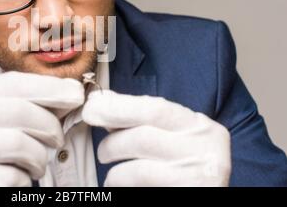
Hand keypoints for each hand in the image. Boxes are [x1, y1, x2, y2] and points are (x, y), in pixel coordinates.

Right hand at [0, 71, 84, 186]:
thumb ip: (30, 103)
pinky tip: (15, 178)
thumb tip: (72, 90)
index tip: (76, 94)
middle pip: (21, 112)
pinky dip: (24, 179)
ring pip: (21, 144)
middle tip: (57, 139)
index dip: (50, 87)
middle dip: (50, 126)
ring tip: (34, 165)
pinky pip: (14, 176)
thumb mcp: (1, 118)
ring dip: (39, 158)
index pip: (13, 83)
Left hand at [82, 90, 230, 186]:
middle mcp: (206, 148)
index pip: (155, 108)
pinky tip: (119, 186)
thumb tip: (101, 100)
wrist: (199, 196)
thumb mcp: (167, 137)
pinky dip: (121, 184)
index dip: (118, 106)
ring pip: (139, 169)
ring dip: (116, 172)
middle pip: (144, 137)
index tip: (92, 107)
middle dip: (113, 142)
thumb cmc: (179, 168)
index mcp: (200, 126)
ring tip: (112, 177)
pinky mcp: (188, 192)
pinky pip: (140, 186)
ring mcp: (198, 175)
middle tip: (102, 152)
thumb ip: (138, 118)